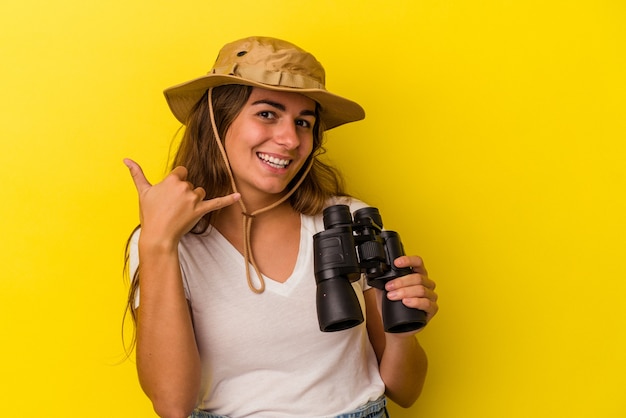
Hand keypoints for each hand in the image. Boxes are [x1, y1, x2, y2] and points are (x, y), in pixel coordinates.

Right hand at [124, 158, 239, 243]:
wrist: (158, 236)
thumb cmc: (149, 214)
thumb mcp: (143, 192)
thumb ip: (137, 174)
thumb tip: (126, 159)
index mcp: (172, 180)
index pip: (181, 172)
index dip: (176, 182)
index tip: (169, 193)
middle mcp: (184, 187)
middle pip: (189, 183)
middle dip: (183, 193)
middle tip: (171, 206)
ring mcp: (194, 199)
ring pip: (199, 192)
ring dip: (194, 199)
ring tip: (181, 212)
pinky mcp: (201, 210)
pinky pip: (217, 202)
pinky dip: (228, 199)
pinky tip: (238, 196)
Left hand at [385, 255, 438, 324]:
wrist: (396, 328)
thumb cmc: (393, 309)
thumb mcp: (383, 292)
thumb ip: (381, 281)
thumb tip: (373, 273)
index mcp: (417, 276)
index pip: (418, 262)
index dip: (408, 260)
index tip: (396, 263)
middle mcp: (426, 284)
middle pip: (418, 277)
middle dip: (401, 282)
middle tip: (389, 287)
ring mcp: (430, 297)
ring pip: (421, 289)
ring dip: (405, 292)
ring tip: (393, 296)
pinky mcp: (432, 310)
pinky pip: (427, 303)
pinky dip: (415, 302)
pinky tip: (406, 302)